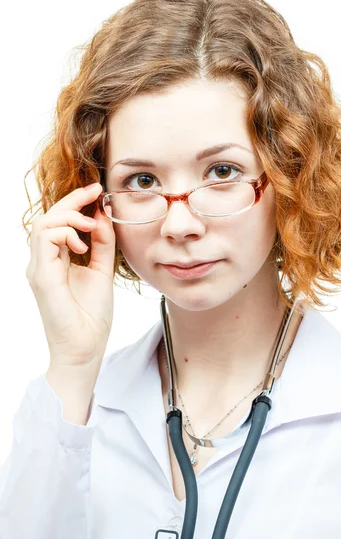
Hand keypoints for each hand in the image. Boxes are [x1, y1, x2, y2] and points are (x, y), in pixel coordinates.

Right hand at [26, 182, 115, 379]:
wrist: (85, 349)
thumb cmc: (91, 317)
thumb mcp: (101, 271)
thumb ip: (101, 244)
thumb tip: (103, 215)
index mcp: (56, 260)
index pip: (59, 221)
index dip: (76, 202)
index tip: (97, 189)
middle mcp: (43, 261)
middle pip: (48, 217)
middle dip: (72, 200)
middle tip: (95, 191)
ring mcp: (39, 268)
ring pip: (42, 224)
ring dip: (68, 215)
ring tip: (90, 224)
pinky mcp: (42, 276)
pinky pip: (45, 240)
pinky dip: (65, 233)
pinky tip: (83, 243)